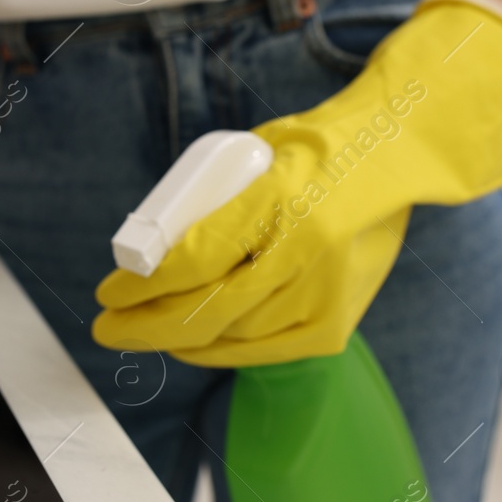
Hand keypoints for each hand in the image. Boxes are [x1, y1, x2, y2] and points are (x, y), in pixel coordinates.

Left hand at [93, 0, 501, 366]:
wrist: (395, 156)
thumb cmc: (310, 149)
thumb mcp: (253, 152)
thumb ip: (211, 203)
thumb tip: (148, 250)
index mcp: (281, 196)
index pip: (196, 258)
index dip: (142, 284)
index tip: (107, 290)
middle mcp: (307, 249)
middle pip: (206, 309)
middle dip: (143, 326)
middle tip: (106, 327)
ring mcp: (327, 290)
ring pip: (231, 336)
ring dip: (175, 340)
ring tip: (142, 332)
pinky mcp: (337, 321)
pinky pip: (263, 351)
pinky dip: (219, 352)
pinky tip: (188, 346)